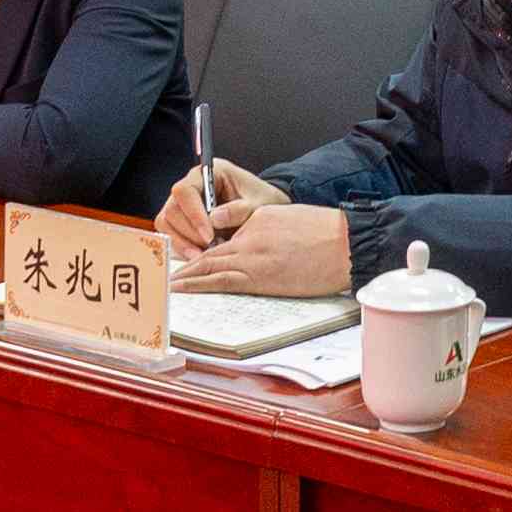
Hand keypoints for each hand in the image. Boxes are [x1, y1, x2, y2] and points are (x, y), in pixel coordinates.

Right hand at [157, 157, 277, 252]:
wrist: (264, 209)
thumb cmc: (262, 201)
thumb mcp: (259, 204)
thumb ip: (240, 210)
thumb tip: (214, 218)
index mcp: (209, 173)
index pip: (185, 190)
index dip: (193, 214)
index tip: (209, 235)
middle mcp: (191, 186)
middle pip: (172, 209)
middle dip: (190, 233)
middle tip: (211, 247)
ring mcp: (183, 204)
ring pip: (167, 223)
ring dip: (184, 243)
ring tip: (206, 254)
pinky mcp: (181, 221)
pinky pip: (171, 235)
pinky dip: (183, 248)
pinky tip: (200, 256)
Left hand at [180, 202, 352, 297]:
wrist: (344, 243)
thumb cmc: (325, 234)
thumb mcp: (289, 222)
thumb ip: (265, 232)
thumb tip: (254, 253)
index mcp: (256, 222)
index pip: (222, 238)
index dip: (203, 251)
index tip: (191, 261)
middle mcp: (248, 237)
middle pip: (210, 252)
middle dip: (188, 266)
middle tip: (168, 274)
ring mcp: (252, 257)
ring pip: (210, 266)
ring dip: (187, 277)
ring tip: (170, 285)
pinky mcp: (260, 276)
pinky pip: (222, 281)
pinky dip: (200, 285)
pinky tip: (186, 289)